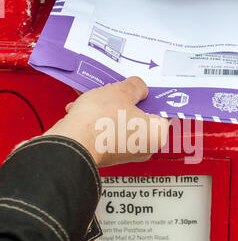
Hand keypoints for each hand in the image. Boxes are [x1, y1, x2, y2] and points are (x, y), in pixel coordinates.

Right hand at [45, 77, 168, 166]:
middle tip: (117, 90)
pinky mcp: (106, 153)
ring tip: (96, 98)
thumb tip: (139, 87)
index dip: (150, 96)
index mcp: (157, 135)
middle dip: (124, 101)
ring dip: (107, 109)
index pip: (162, 110)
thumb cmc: (99, 123)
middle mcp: (143, 148)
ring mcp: (124, 152)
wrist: (71, 142)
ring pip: (120, 122)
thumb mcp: (122, 91)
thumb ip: (135, 87)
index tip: (143, 88)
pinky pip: (106, 130)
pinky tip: (84, 109)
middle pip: (139, 116)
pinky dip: (97, 120)